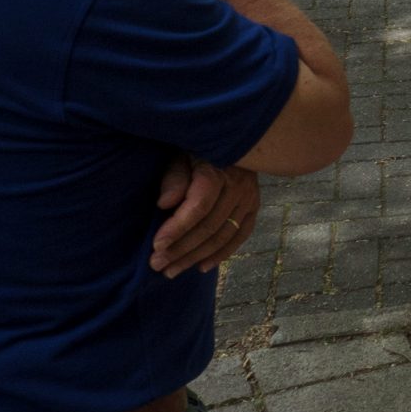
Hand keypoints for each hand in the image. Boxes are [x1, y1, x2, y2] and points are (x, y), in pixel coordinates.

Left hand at [151, 153, 261, 277]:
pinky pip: (241, 235)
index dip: (178, 228)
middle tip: (157, 264)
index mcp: (218, 171)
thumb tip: (164, 203)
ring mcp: (250, 198)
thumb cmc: (198, 149)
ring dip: (196, 257)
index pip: (199, 206)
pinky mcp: (254, 206)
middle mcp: (238, 186)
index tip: (156, 245)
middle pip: (209, 226)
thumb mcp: (181, 156)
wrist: (233, 140)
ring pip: (223, 235)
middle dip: (181, 249)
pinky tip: (202, 267)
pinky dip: (222, 254)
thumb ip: (174, 178)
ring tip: (172, 271)